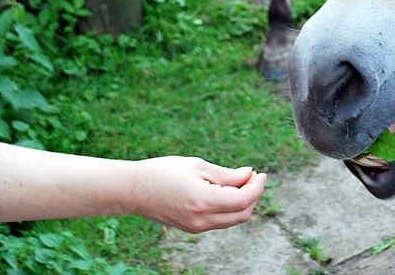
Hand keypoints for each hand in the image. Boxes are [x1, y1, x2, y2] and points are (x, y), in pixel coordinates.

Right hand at [130, 156, 267, 232]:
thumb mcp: (197, 165)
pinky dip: (230, 207)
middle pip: (242, 214)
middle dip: (253, 195)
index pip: (243, 200)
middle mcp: (201, 220)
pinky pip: (220, 221)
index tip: (260, 173)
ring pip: (233, 220)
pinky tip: (226, 191)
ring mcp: (197, 227)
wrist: (133, 190)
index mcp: (203, 201)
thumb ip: (226, 174)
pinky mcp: (193, 228)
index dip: (257, 187)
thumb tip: (249, 174)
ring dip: (243, 202)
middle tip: (252, 176)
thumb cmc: (163, 172)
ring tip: (240, 181)